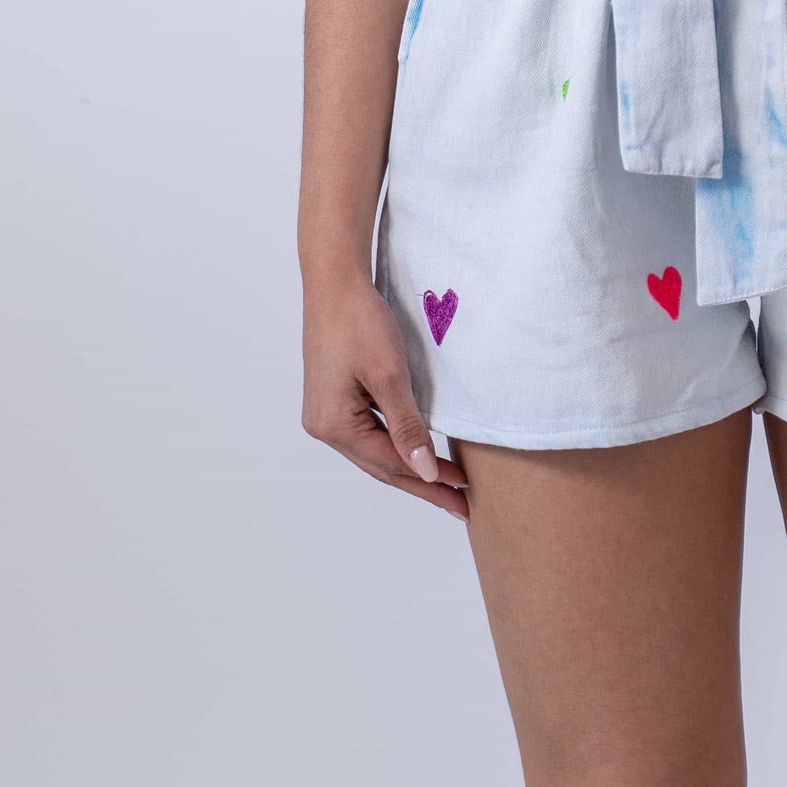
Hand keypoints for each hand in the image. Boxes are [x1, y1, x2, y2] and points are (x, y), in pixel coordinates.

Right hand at [302, 275, 468, 516]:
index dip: (428, 480)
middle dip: (422, 483)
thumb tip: (424, 472)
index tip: (463, 495)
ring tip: (444, 484)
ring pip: (375, 451)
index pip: (390, 464)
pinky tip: (414, 451)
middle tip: (460, 504)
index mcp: (334, 425)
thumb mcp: (389, 375)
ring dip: (409, 466)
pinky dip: (395, 444)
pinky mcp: (333, 399)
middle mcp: (324, 427)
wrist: (335, 281)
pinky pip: (369, 433)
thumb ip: (407, 427)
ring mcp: (325, 413)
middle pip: (381, 464)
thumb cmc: (360, 321)